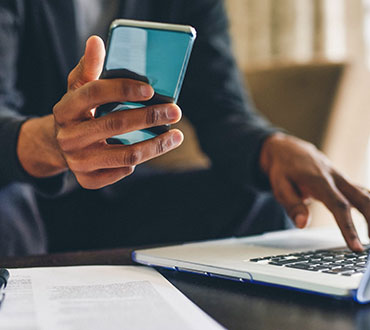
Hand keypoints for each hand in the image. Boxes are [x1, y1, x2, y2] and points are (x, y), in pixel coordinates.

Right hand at [17, 36, 182, 188]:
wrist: (59, 145)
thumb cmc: (79, 112)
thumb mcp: (78, 89)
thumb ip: (89, 68)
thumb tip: (97, 41)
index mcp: (65, 109)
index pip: (94, 93)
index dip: (123, 89)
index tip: (150, 89)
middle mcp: (68, 137)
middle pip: (115, 124)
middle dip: (150, 117)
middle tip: (175, 111)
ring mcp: (77, 161)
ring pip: (126, 155)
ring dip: (156, 145)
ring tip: (177, 136)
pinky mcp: (87, 180)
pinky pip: (121, 172)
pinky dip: (138, 162)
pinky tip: (149, 150)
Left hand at [260, 133, 369, 250]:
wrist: (289, 149)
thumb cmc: (283, 168)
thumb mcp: (279, 186)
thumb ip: (292, 205)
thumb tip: (303, 225)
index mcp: (319, 180)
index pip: (339, 206)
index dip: (349, 227)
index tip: (356, 247)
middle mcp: (336, 178)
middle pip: (363, 199)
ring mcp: (343, 179)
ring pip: (367, 196)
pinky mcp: (345, 182)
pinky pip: (363, 194)